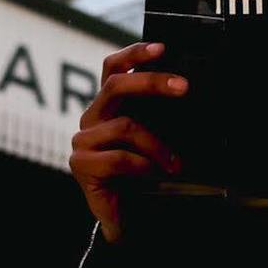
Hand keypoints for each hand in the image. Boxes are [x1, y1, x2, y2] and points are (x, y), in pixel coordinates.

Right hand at [69, 41, 186, 243]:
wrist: (133, 220)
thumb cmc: (147, 176)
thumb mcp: (159, 138)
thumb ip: (163, 115)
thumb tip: (186, 90)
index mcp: (110, 106)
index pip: (113, 68)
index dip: (134, 54)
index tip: (162, 47)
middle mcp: (93, 118)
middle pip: (115, 86)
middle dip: (152, 83)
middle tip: (184, 87)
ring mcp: (84, 140)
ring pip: (124, 126)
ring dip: (157, 144)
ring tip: (175, 163)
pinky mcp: (81, 164)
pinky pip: (117, 157)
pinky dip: (142, 165)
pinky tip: (154, 175)